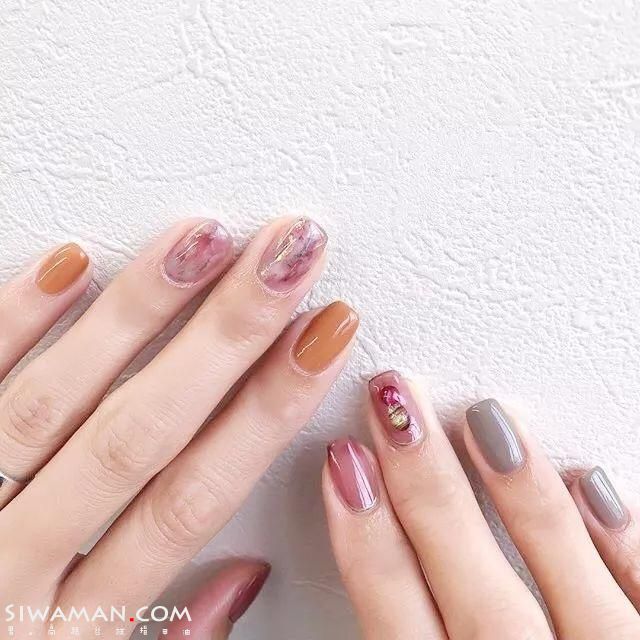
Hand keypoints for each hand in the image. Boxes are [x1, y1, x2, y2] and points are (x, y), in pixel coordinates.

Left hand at [0, 216, 358, 638]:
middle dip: (228, 337)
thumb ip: (170, 638)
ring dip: (137, 313)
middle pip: (143, 432)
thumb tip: (248, 578)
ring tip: (204, 238)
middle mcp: (12, 564)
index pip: (195, 496)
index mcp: (72, 625)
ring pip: (55, 399)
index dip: (270, 412)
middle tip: (287, 257)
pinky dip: (8, 322)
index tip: (322, 337)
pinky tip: (67, 261)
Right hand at [323, 371, 639, 638]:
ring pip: (567, 587)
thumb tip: (370, 557)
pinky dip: (623, 546)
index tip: (344, 463)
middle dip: (426, 489)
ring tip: (487, 418)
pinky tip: (593, 483)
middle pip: (472, 591)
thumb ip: (397, 637)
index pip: (396, 622)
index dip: (365, 540)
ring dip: (522, 499)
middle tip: (397, 405)